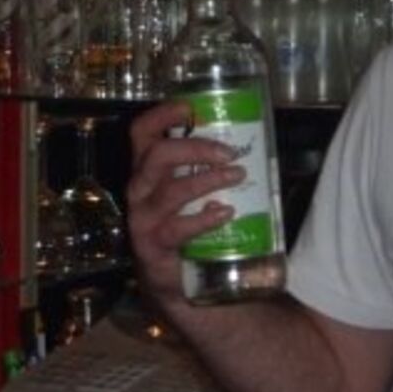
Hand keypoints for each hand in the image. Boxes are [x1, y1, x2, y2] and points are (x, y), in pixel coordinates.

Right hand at [126, 101, 243, 308]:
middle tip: (230, 153)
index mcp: (148, 170)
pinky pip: (176, 227)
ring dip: (207, 179)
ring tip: (237, 176)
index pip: (142, 133)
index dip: (162, 115)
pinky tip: (225, 213)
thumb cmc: (190, 227)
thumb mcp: (196, 193)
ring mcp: (142, 218)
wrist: (178, 284)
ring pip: (170, 189)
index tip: (191, 107)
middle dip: (195, 148)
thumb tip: (252, 144)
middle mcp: (140, 189)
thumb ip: (210, 170)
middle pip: (157, 155)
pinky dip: (203, 219)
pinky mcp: (151, 245)